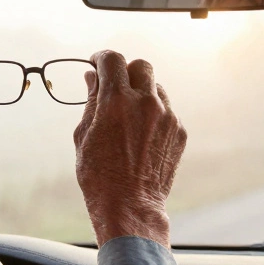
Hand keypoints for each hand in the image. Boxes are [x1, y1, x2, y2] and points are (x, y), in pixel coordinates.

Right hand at [74, 51, 185, 246]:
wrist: (129, 207)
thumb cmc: (99, 175)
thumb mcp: (84, 135)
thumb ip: (91, 101)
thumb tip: (92, 76)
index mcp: (116, 101)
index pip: (112, 59)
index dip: (102, 57)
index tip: (97, 64)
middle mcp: (145, 103)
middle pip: (140, 66)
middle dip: (126, 72)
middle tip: (115, 87)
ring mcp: (167, 117)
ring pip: (157, 88)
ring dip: (142, 94)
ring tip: (129, 118)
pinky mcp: (179, 131)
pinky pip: (167, 111)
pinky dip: (155, 115)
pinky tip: (142, 137)